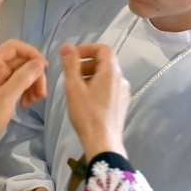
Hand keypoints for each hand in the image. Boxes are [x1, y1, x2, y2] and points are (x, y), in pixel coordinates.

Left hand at [0, 39, 46, 150]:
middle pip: (22, 60)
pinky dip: (27, 90)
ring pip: (23, 71)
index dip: (32, 53)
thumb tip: (40, 63)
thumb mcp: (7, 97)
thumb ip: (23, 78)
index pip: (15, 46)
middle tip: (41, 93)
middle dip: (35, 74)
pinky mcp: (2, 86)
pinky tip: (27, 103)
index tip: (44, 68)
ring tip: (35, 100)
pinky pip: (20, 81)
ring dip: (33, 83)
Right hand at [60, 44, 129, 161]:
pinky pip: (109, 87)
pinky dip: (97, 86)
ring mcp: (123, 92)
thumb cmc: (87, 115)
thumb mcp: (74, 88)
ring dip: (90, 75)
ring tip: (76, 88)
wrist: (103, 142)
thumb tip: (67, 48)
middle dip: (86, 63)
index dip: (87, 49)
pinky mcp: (122, 104)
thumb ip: (71, 65)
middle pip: (105, 62)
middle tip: (71, 74)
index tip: (73, 57)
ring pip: (106, 76)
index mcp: (111, 73)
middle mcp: (121, 80)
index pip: (103, 49)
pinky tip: (86, 100)